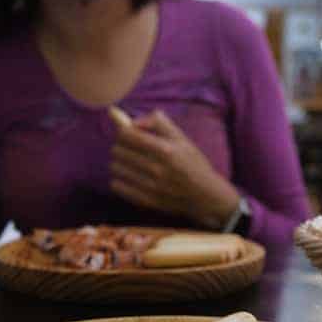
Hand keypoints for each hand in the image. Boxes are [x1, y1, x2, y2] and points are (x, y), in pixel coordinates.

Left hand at [109, 110, 240, 229]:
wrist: (206, 196)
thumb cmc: (193, 163)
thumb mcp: (182, 139)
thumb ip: (158, 123)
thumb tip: (133, 121)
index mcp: (166, 150)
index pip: (127, 135)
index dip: (123, 132)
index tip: (128, 134)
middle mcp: (158, 168)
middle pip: (118, 150)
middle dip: (121, 146)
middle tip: (131, 149)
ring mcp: (151, 187)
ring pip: (116, 168)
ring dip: (119, 163)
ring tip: (130, 164)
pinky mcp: (147, 201)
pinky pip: (117, 186)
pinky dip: (119, 180)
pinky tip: (128, 178)